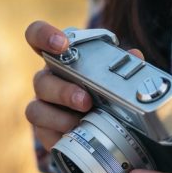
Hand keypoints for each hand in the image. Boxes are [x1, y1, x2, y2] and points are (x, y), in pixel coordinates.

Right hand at [24, 20, 142, 149]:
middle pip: (41, 80)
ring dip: (59, 117)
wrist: (102, 128)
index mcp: (60, 61)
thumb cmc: (104, 94)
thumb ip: (123, 64)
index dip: (44, 35)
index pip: (38, 37)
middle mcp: (48, 82)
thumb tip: (135, 55)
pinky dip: (59, 136)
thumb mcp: (115, 77)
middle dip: (63, 91)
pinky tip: (74, 137)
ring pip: (36, 109)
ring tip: (81, 123)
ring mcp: (43, 107)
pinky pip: (43, 133)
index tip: (62, 43)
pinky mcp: (44, 131)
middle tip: (85, 101)